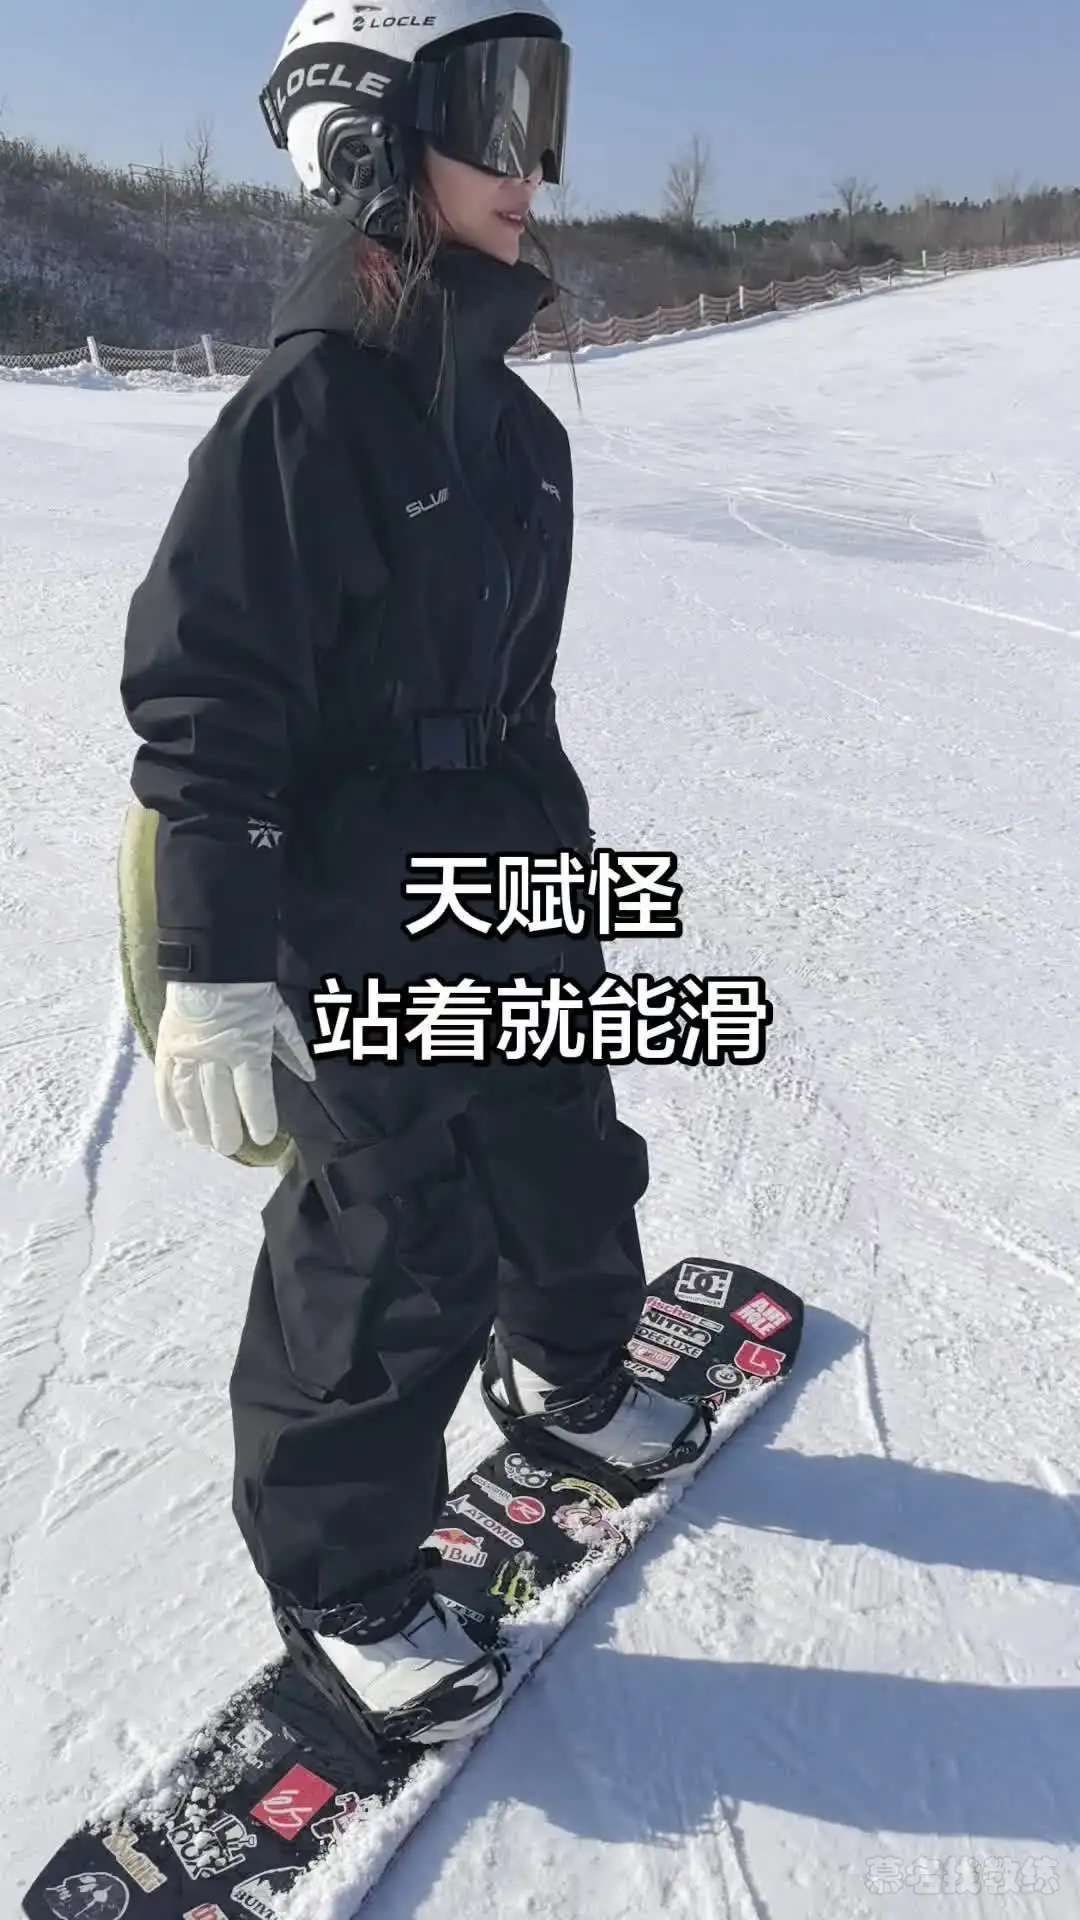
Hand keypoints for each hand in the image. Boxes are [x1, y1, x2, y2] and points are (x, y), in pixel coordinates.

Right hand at [154, 981, 315, 1157]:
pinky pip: (165, 1081)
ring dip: (196, 1122)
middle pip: (219, 1100)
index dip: (260, 1117)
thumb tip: (309, 1076)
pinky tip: (175, 1125)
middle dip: (225, 1128)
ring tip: (203, 1141)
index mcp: (247, 1047)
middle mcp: (216, 1054)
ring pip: (190, 1096)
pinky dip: (168, 1105)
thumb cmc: (251, 989)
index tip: (264, 1137)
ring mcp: (189, 1051)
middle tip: (228, 1147)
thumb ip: (291, 1048)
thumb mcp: (278, 1015)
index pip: (254, 1091)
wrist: (212, 961)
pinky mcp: (168, 1046)